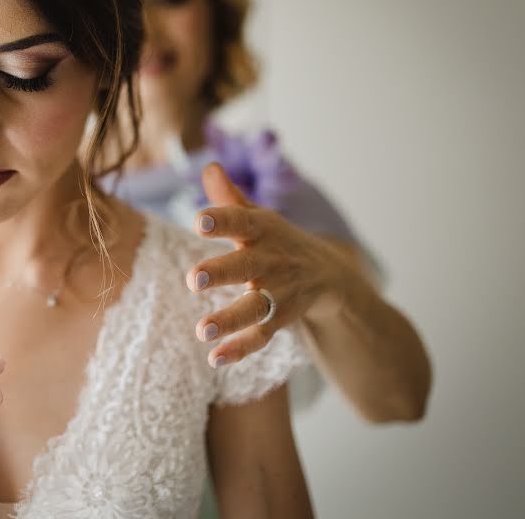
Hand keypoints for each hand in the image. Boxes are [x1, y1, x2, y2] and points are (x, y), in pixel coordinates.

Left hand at [187, 163, 347, 366]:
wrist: (330, 275)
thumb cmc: (276, 242)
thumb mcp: (257, 217)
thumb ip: (230, 199)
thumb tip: (208, 166)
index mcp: (262, 229)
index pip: (241, 219)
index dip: (222, 219)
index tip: (199, 220)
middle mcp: (272, 260)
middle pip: (248, 265)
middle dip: (223, 271)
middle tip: (194, 279)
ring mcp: (280, 292)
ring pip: (255, 307)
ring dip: (230, 319)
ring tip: (202, 331)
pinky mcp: (282, 318)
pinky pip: (261, 335)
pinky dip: (240, 348)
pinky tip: (215, 358)